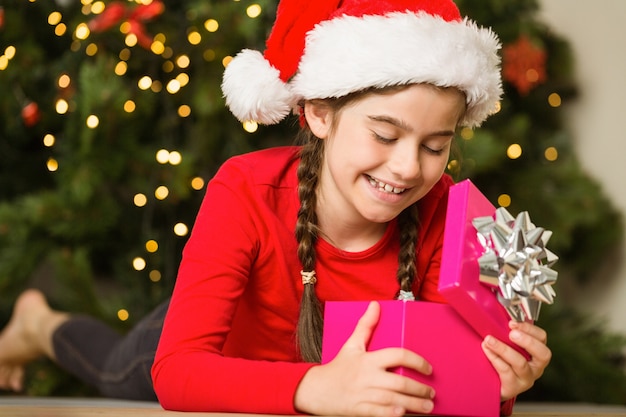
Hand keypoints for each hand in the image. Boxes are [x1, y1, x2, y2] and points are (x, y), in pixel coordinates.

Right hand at [294, 301, 435, 416]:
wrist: (317, 390)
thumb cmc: (338, 367)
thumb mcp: (351, 344)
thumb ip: (365, 325)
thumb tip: (375, 305)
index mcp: (368, 359)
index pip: (398, 355)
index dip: (417, 361)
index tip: (428, 368)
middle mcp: (367, 377)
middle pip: (399, 382)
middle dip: (419, 388)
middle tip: (431, 392)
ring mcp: (364, 395)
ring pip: (394, 400)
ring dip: (413, 404)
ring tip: (427, 406)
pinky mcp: (360, 411)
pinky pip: (379, 413)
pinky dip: (392, 414)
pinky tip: (403, 413)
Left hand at [481, 320, 551, 399]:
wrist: (492, 385)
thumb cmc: (501, 360)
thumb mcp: (506, 344)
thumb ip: (505, 332)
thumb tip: (493, 312)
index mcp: (536, 352)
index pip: (542, 338)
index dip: (530, 329)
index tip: (512, 322)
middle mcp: (535, 366)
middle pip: (543, 354)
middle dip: (527, 341)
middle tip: (511, 333)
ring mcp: (526, 378)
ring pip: (521, 363)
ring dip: (504, 349)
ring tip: (489, 340)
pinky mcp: (514, 387)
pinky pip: (507, 372)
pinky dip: (496, 359)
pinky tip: (487, 351)